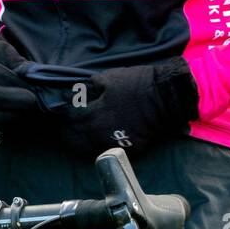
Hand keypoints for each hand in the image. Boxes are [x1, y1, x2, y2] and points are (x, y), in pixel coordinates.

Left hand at [58, 58, 199, 156]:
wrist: (167, 96)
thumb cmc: (137, 84)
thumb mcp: (109, 78)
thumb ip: (90, 88)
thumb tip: (79, 92)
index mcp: (93, 114)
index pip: (68, 119)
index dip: (63, 114)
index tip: (62, 110)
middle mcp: (100, 133)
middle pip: (73, 139)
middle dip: (68, 131)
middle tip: (69, 124)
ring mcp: (114, 143)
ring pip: (87, 149)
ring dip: (81, 141)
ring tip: (81, 133)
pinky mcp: (128, 148)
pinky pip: (107, 150)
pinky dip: (100, 145)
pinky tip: (100, 137)